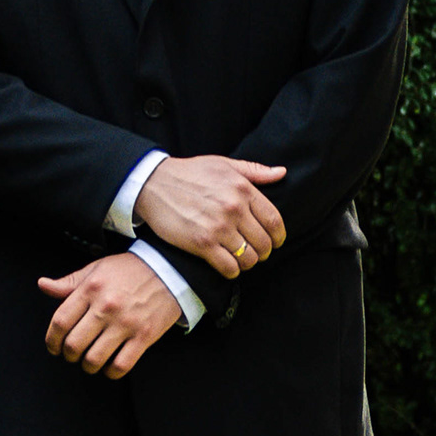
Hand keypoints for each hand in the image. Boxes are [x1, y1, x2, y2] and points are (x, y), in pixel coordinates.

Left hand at [36, 254, 182, 378]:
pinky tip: (109, 366)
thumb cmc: (131, 270)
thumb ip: (69, 281)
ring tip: (89, 362)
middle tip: (72, 355)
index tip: (53, 346)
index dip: (51, 340)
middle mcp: (106, 307)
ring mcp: (126, 324)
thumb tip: (43, 285)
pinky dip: (111, 372)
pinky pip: (121, 365)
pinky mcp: (144, 336)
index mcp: (91, 289)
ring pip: (94, 359)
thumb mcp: (97, 268)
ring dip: (87, 366)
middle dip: (68, 355)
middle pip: (74, 344)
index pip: (60, 322)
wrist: (169, 270)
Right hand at [135, 154, 287, 276]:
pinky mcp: (201, 243)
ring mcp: (218, 227)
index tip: (277, 242)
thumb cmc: (189, 173)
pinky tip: (229, 266)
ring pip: (248, 257)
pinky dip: (232, 270)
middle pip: (264, 242)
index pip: (274, 220)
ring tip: (242, 259)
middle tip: (258, 253)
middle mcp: (234, 209)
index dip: (279, 236)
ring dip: (248, 262)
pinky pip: (228, 266)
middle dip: (264, 252)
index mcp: (243, 189)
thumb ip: (255, 170)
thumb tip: (281, 172)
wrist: (153, 184)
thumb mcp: (224, 164)